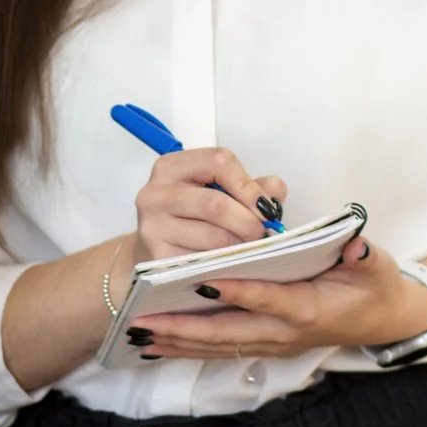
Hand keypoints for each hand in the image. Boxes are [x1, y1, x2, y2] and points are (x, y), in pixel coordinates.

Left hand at [128, 236, 426, 360]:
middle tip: (143, 321)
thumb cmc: (375, 287)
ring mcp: (274, 343)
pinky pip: (221, 349)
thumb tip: (355, 244)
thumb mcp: (377, 267)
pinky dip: (188, 347)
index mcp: (309, 308)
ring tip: (138, 333)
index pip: (267, 298)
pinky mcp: (266, 346)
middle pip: (228, 331)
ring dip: (177, 341)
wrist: (384, 321)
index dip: (235, 289)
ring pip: (218, 345)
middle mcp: (285, 332)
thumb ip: (363, 255)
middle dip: (183, 327)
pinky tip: (157, 344)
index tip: (201, 279)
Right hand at [134, 149, 285, 262]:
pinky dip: (226, 264)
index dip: (248, 185)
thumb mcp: (219, 190)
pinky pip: (205, 263)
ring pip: (213, 237)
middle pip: (215, 204)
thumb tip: (273, 196)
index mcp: (172, 167)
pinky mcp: (158, 258)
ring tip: (249, 247)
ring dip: (240, 245)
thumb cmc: (193, 215)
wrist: (156, 247)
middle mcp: (155, 194)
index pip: (218, 162)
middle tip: (263, 233)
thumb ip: (251, 187)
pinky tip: (229, 261)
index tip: (265, 206)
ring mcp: (152, 227)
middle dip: (248, 222)